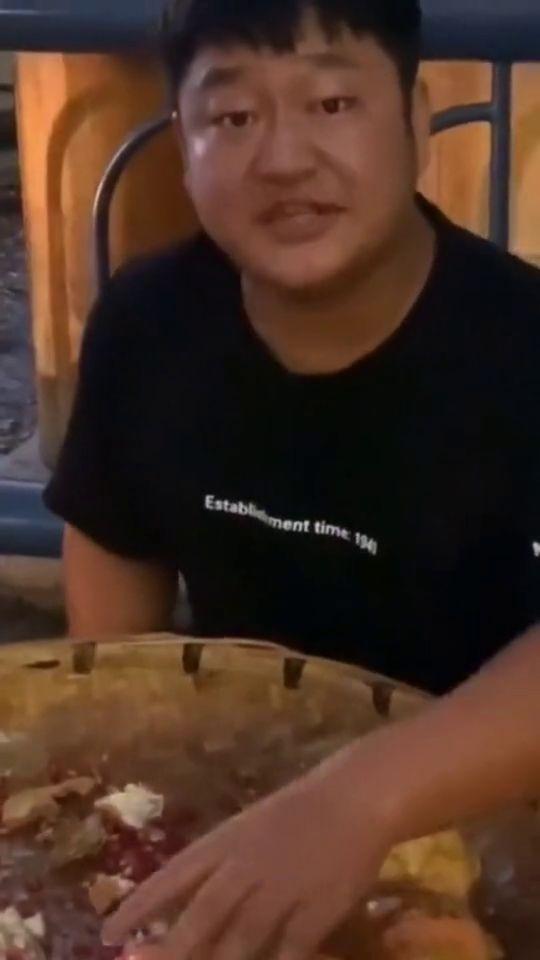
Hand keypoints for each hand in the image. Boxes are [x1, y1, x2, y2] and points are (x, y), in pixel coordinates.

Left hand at [104, 741, 393, 959]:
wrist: (355, 798)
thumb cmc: (297, 812)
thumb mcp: (247, 828)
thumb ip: (217, 865)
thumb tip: (178, 902)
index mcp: (227, 840)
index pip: (173, 875)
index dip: (140, 905)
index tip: (108, 932)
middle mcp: (247, 866)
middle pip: (201, 916)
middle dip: (169, 949)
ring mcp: (282, 890)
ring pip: (239, 941)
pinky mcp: (316, 911)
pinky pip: (288, 952)